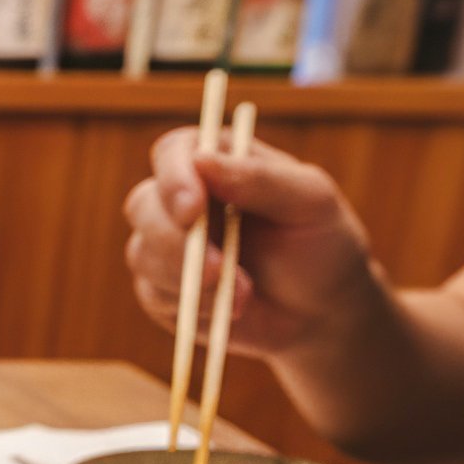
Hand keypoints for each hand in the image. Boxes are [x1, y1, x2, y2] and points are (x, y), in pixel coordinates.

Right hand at [122, 128, 383, 359]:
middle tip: (218, 271)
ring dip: (190, 281)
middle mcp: (182, 198)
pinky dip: (192, 307)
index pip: (172, 153)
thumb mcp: (310, 203)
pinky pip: (153, 296)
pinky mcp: (161, 289)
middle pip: (143, 205)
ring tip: (243, 296)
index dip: (173, 178)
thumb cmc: (319, 243)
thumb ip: (260, 179)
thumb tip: (202, 161)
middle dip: (176, 243)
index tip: (193, 209)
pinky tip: (229, 310)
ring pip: (142, 254)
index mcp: (217, 161)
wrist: (320, 311)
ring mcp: (166, 245)